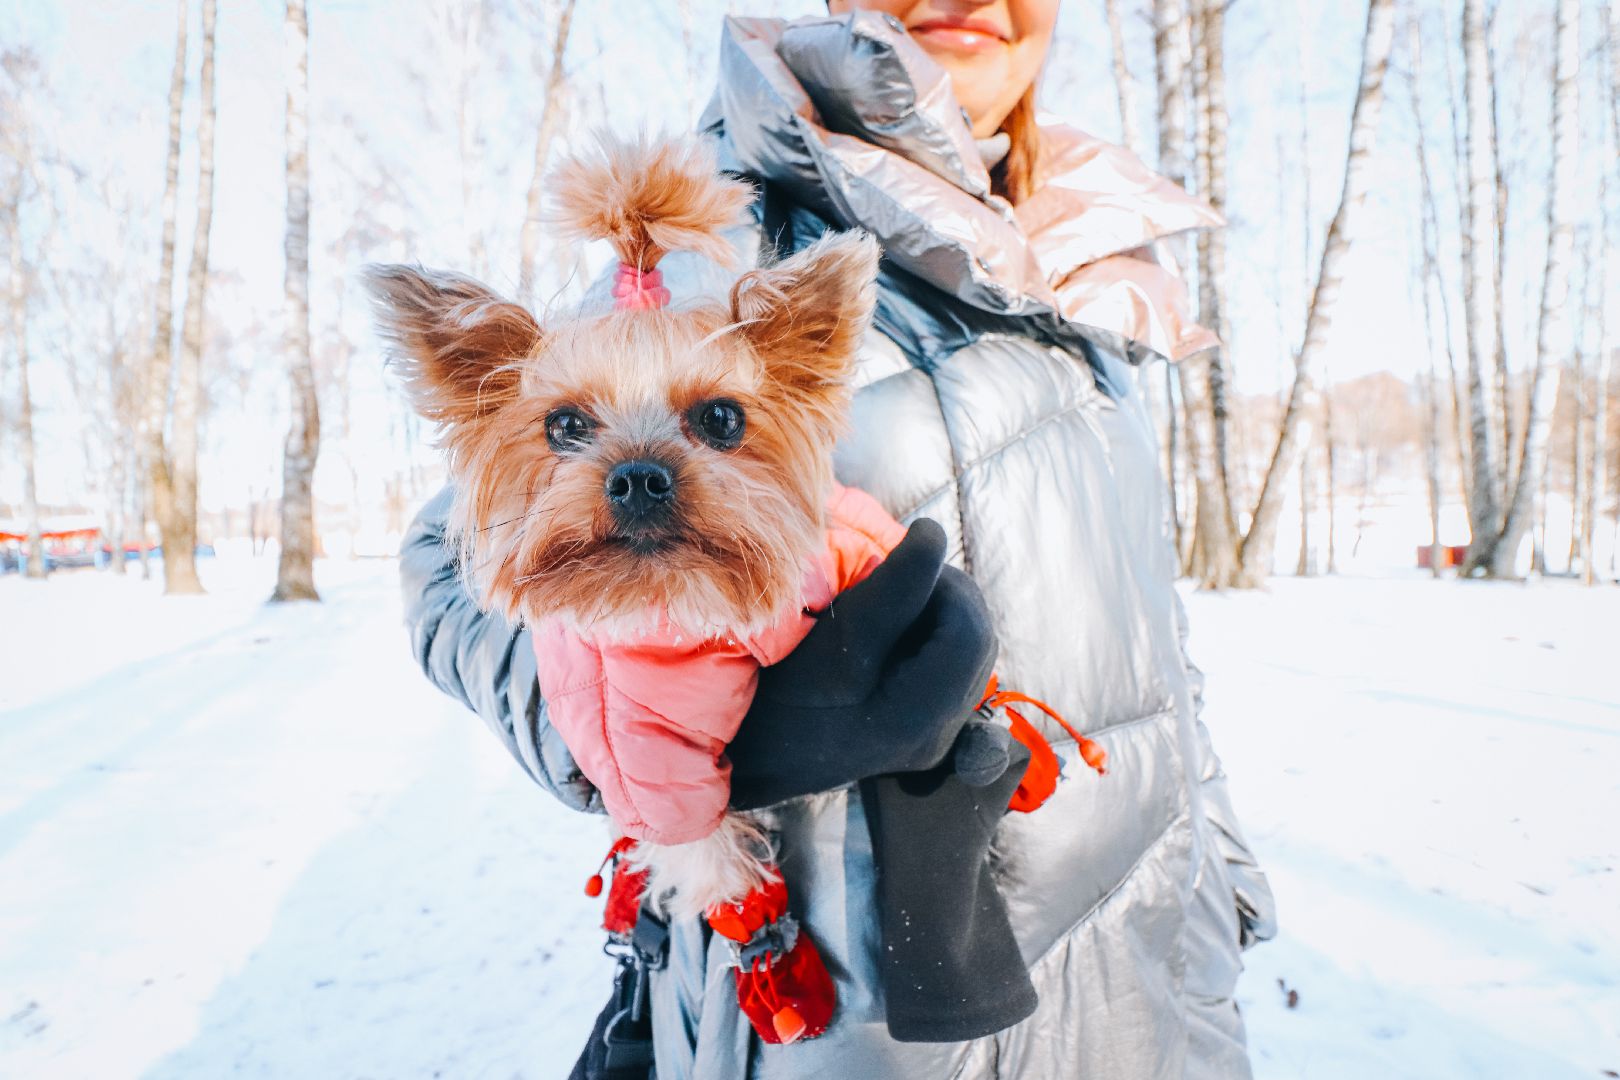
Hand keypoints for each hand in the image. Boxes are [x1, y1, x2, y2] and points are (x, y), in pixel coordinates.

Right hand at [727, 519, 999, 809]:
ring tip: (883, 596)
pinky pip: (944, 664)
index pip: (968, 631)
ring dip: (933, 609)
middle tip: (889, 571)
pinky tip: (884, 627)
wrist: (738, 751)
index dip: (942, 578)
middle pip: (973, 638)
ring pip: (962, 648)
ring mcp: (929, 736)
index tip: (900, 551)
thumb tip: (934, 535)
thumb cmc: (768, 694)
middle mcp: (935, 737)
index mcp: (918, 720)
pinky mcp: (919, 727)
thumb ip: (892, 591)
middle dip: (939, 593)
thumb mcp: (829, 639)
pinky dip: (924, 631)